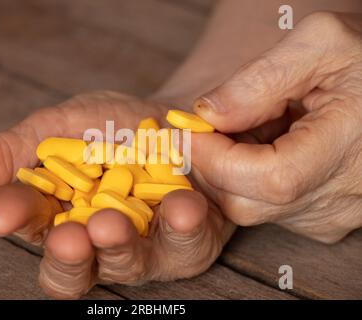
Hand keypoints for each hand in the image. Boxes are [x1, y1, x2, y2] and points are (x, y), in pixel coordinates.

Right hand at [0, 91, 234, 298]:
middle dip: (69, 255)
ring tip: (113, 223)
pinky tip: (182, 205)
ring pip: (129, 263)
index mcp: (59, 218)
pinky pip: (186, 244)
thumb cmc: (108, 128)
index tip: (2, 212)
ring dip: (120, 246)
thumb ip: (5, 157)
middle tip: (65, 237)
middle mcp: (98, 243)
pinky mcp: (188, 242)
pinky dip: (182, 226)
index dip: (16, 221)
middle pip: (77, 266)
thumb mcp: (52, 132)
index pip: (30, 227)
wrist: (171, 120)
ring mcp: (145, 247)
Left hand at [191, 12, 361, 242]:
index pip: (267, 178)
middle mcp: (343, 198)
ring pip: (251, 208)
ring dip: (230, 170)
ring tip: (254, 127)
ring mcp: (332, 214)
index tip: (187, 129)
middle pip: (248, 203)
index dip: (214, 157)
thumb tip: (206, 113)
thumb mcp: (320, 45)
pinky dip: (248, 179)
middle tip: (210, 126)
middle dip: (212, 164)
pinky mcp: (322, 219)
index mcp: (352, 151)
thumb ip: (259, 79)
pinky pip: (266, 208)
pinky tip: (268, 146)